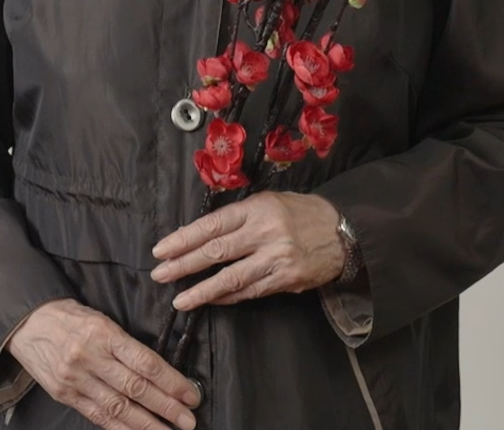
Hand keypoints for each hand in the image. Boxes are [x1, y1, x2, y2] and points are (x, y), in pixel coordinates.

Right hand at [6, 298, 200, 429]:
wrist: (24, 322)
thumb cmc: (67, 317)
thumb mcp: (99, 318)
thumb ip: (125, 344)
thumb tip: (159, 371)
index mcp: (102, 333)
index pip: (145, 362)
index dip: (172, 381)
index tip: (190, 394)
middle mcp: (89, 357)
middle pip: (136, 388)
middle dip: (166, 407)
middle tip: (188, 420)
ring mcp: (75, 378)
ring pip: (118, 407)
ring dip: (147, 424)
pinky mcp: (64, 394)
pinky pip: (97, 416)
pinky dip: (120, 428)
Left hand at [150, 191, 344, 311]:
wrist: (344, 231)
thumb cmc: (298, 213)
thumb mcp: (267, 202)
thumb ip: (236, 218)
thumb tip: (196, 236)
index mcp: (256, 209)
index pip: (211, 226)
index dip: (183, 239)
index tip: (161, 250)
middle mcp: (265, 233)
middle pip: (216, 251)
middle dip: (184, 265)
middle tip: (159, 275)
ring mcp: (277, 258)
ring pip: (232, 278)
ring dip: (203, 291)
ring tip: (180, 300)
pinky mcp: (287, 280)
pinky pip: (251, 291)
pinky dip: (229, 297)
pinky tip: (212, 300)